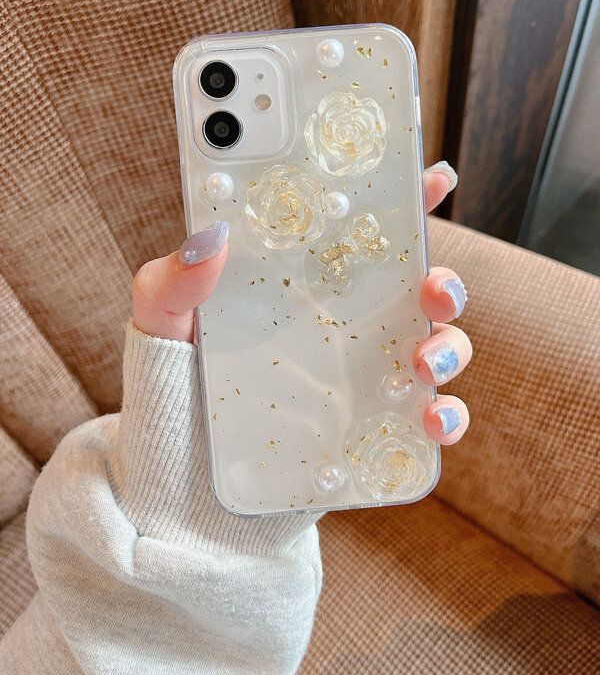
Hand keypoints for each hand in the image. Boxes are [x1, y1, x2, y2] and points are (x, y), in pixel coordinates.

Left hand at [132, 160, 470, 444]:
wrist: (181, 496)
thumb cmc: (173, 401)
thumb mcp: (162, 332)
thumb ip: (173, 284)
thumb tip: (212, 236)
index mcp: (301, 287)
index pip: (358, 233)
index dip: (402, 201)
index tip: (431, 178)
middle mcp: (341, 326)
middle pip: (415, 289)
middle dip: (442, 280)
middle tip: (432, 288)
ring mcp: (361, 379)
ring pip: (436, 348)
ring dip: (450, 348)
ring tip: (425, 365)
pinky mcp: (372, 432)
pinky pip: (427, 419)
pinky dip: (446, 417)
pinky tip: (429, 421)